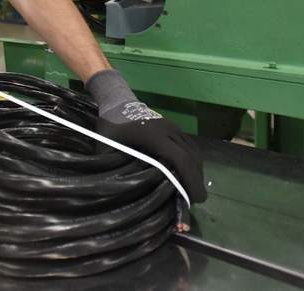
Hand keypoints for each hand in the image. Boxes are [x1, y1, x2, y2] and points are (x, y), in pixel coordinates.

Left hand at [86, 69, 206, 202]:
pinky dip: (193, 162)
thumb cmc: (110, 128)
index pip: (180, 158)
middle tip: (195, 200)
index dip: (190, 180)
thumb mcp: (106, 148)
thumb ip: (113, 167)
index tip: (194, 199)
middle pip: (192, 157)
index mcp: (153, 135)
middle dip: (197, 180)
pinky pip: (190, 146)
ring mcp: (174, 127)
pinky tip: (188, 175)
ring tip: (192, 191)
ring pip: (194, 152)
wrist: (117, 102)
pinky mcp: (175, 128)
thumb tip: (119, 192)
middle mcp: (168, 130)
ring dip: (196, 171)